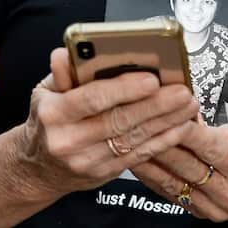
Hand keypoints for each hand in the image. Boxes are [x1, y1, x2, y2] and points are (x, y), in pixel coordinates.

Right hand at [16, 48, 198, 196]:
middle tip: (182, 91)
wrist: (38, 168)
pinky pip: (138, 156)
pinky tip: (179, 127)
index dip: (123, 89)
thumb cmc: (47, 120)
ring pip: (133, 139)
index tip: (151, 79)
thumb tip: (65, 53)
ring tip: (188, 105)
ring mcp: (87, 161)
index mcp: (53, 113)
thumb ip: (61, 73)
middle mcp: (68, 140)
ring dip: (165, 122)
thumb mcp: (44, 92)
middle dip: (155, 106)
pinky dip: (161, 141)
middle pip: (118, 121)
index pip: (91, 99)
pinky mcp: (104, 174)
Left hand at [131, 122, 227, 227]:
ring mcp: (214, 207)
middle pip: (186, 165)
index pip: (209, 146)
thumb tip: (178, 113)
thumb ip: (209, 129)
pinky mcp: (201, 214)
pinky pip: (170, 193)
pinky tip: (135, 163)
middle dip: (158, 142)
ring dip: (148, 161)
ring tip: (126, 143)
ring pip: (173, 181)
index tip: (168, 114)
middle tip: (135, 124)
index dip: (186, 131)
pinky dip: (151, 177)